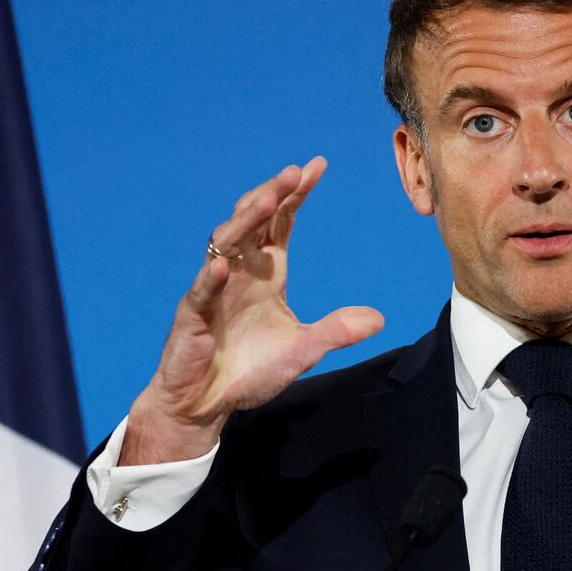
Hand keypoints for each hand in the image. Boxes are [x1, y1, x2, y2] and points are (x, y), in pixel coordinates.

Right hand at [121, 157, 384, 464]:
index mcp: (266, 273)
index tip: (316, 167)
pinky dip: (212, 277)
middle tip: (294, 172)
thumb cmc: (249, 370)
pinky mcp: (193, 315)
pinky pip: (202, 290)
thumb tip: (378, 318)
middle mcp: (240, 272)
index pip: (281, 224)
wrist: (207, 403)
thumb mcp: (303, 351)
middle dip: (273, 195)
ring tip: (266, 200)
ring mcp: (214, 289)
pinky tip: (224, 264)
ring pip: (226, 244)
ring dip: (245, 221)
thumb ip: (336, 331)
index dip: (296, 196)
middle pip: (254, 221)